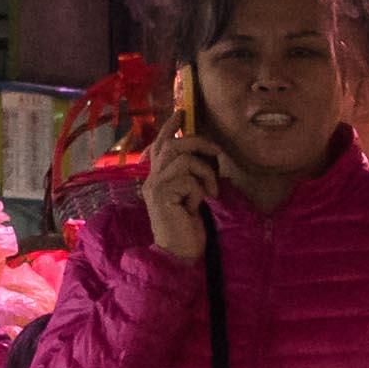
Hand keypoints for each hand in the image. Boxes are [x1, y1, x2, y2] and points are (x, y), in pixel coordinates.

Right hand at [141, 128, 219, 265]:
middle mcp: (151, 180)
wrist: (179, 254)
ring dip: (205, 172)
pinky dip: (201, 190)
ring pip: (184, 159)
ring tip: (212, 191)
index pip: (160, 145)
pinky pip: (188, 179)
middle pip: (173, 145)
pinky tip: (199, 206)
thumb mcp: (191, 197)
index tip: (181, 113)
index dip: (170, 128)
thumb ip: (191, 177)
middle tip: (217, 152)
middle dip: (198, 143)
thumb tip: (208, 156)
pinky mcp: (162, 196)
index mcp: (157, 179)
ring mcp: (155, 187)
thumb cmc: (188, 229)